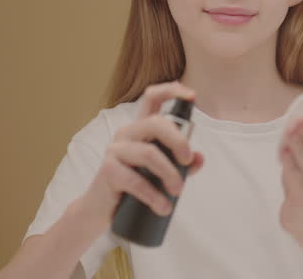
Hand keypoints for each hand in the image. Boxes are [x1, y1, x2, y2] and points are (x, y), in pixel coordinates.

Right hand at [79, 81, 204, 228]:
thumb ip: (183, 164)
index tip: (192, 96)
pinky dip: (154, 196)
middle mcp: (127, 133)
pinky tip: (163, 206)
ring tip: (178, 191)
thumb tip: (200, 158)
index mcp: (141, 128)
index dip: (171, 91)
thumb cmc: (135, 185)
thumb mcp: (162, 172)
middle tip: (188, 161)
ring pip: (149, 153)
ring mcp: (115, 151)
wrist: (102, 211)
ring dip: (170, 173)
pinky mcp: (108, 171)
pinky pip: (136, 180)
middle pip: (156, 123)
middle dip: (178, 141)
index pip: (152, 98)